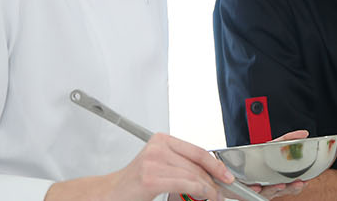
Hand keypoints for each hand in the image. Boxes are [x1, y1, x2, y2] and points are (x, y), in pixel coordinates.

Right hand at [106, 133, 238, 200]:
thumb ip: (183, 165)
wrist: (109, 193)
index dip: (216, 164)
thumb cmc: (135, 183)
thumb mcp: (161, 166)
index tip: (226, 174)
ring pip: (193, 175)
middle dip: (214, 179)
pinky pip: (185, 184)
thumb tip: (211, 173)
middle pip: (197, 165)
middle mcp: (157, 148)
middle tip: (222, 190)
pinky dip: (200, 191)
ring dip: (209, 188)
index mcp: (161, 140)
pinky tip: (205, 195)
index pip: (198, 151)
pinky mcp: (151, 178)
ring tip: (215, 196)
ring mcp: (153, 163)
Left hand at [241, 130, 312, 198]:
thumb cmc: (257, 157)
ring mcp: (259, 189)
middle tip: (297, 183)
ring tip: (281, 185)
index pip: (291, 186)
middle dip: (291, 188)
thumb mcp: (273, 147)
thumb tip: (304, 133)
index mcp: (278, 180)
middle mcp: (270, 187)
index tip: (304, 181)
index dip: (298, 185)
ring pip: (269, 193)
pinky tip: (257, 187)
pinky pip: (250, 192)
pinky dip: (254, 190)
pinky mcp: (246, 190)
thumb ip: (287, 140)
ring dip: (275, 189)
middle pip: (283, 191)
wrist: (236, 163)